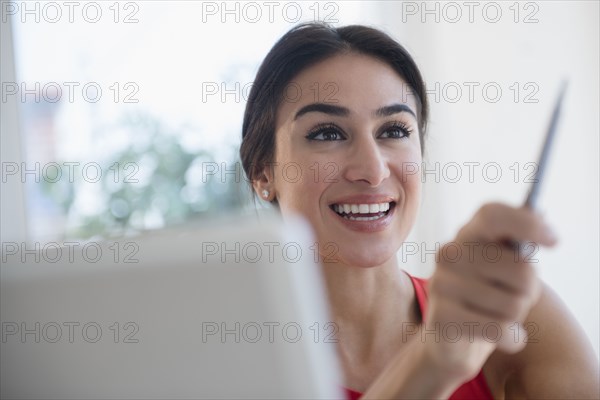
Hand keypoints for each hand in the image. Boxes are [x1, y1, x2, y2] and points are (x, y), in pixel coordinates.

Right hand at [423, 202, 557, 381]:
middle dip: (530, 292)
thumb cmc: (487, 294)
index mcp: (467, 234)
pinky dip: (511, 339)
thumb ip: (520, 245)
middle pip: (522, 270)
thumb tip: (542, 222)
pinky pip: (499, 329)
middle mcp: (449, 253)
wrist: (450, 335)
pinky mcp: (442, 318)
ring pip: (513, 305)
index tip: (554, 241)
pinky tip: (500, 336)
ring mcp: (441, 284)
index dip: (526, 224)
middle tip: (513, 296)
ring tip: (497, 316)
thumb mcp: (505, 266)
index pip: (492, 215)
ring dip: (516, 318)